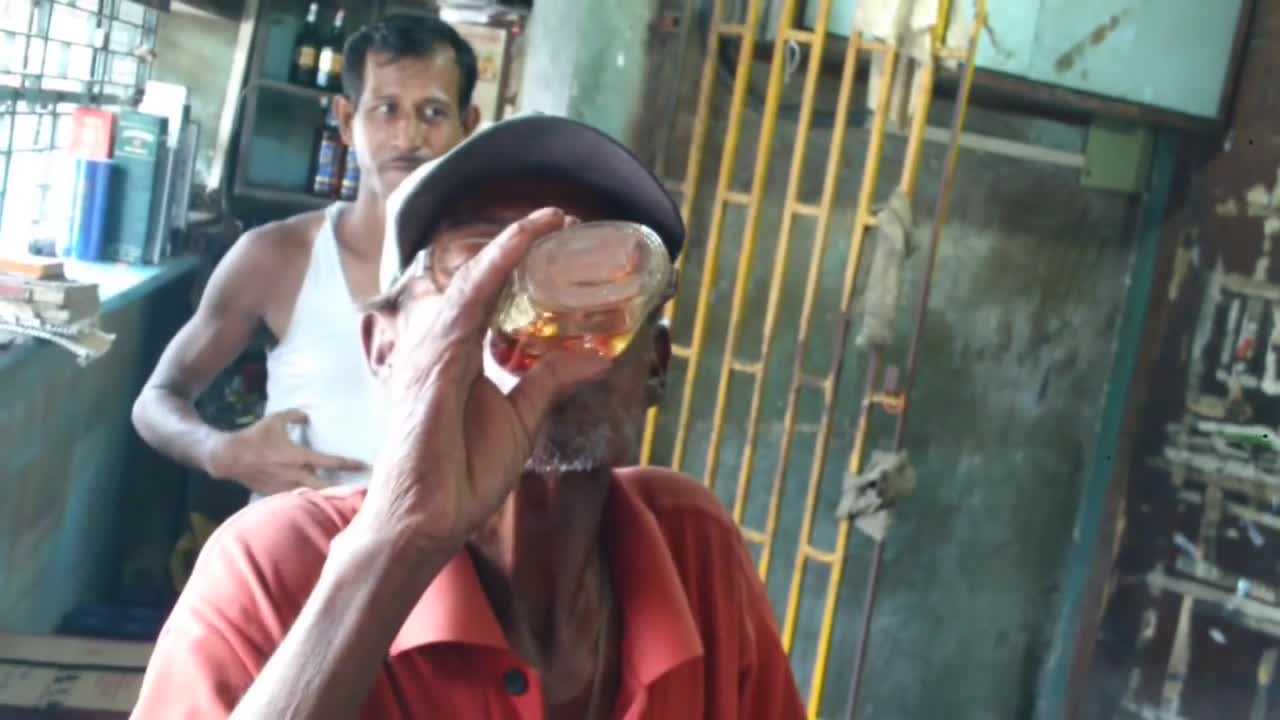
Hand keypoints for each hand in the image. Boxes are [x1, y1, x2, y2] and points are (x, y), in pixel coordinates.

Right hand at [207, 409, 366, 494]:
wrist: (229, 457)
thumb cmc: (254, 437)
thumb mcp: (275, 420)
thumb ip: (295, 415)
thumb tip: (307, 415)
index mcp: (299, 456)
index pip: (331, 462)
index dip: (349, 464)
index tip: (364, 465)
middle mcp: (296, 475)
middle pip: (327, 487)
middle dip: (344, 490)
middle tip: (359, 491)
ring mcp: (286, 487)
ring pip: (312, 496)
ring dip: (326, 496)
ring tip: (343, 500)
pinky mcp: (276, 494)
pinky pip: (296, 498)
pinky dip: (307, 500)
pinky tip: (316, 503)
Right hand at [356, 207, 608, 549]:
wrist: (428, 521)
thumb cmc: (461, 474)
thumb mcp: (522, 420)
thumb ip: (548, 383)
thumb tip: (593, 359)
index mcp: (460, 354)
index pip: (490, 293)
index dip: (519, 260)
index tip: (557, 232)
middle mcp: (442, 345)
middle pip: (481, 279)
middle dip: (519, 243)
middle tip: (562, 217)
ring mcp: (432, 353)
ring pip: (472, 283)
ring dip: (510, 248)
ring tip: (547, 221)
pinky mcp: (433, 368)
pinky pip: (466, 308)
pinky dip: (491, 275)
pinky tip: (516, 251)